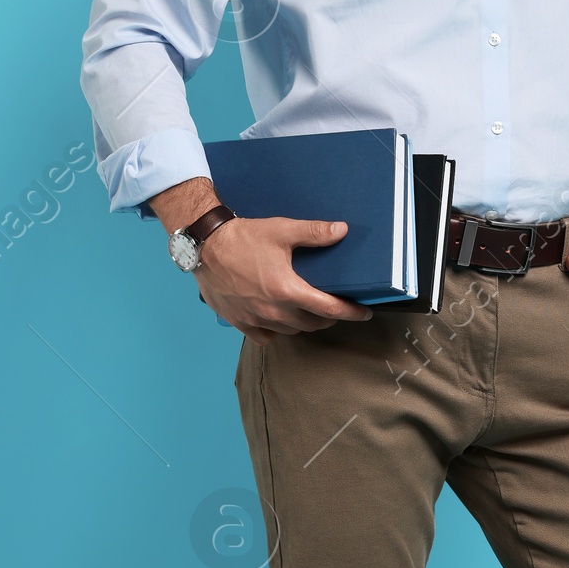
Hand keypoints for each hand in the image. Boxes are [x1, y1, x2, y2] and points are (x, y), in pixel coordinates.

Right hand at [197, 215, 374, 340]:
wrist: (204, 246)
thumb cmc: (243, 238)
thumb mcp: (282, 230)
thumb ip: (314, 233)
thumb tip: (342, 230)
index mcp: (288, 291)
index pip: (329, 309)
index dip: (351, 313)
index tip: (364, 314)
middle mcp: (274, 311)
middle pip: (312, 324)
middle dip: (328, 317)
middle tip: (334, 306)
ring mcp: (255, 319)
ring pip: (291, 332)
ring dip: (305, 324)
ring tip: (310, 311)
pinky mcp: (239, 321)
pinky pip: (264, 337)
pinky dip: (276, 332)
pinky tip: (280, 322)